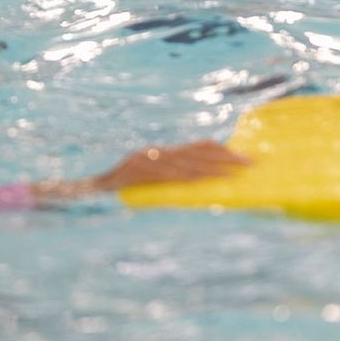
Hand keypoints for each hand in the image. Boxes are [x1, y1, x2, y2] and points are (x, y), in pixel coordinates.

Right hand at [93, 141, 247, 191]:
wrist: (87, 192)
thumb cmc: (119, 193)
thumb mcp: (148, 184)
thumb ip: (171, 181)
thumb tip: (205, 186)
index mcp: (159, 153)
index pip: (198, 147)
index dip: (224, 150)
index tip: (247, 157)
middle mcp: (153, 153)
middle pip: (196, 152)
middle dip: (227, 158)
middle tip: (252, 164)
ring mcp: (144, 161)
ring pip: (185, 162)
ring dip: (213, 168)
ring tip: (236, 174)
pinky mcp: (136, 172)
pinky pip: (167, 175)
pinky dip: (187, 177)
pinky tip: (203, 181)